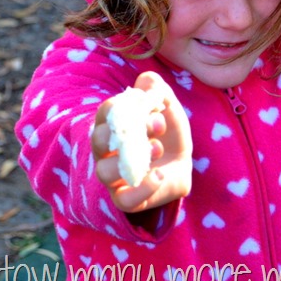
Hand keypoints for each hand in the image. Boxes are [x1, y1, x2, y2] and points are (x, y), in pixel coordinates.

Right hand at [92, 71, 192, 213]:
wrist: (181, 161)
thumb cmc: (166, 130)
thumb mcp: (166, 106)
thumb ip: (156, 90)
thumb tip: (146, 80)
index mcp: (111, 125)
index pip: (104, 113)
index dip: (123, 106)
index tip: (150, 105)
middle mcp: (105, 152)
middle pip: (98, 141)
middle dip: (126, 132)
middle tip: (158, 124)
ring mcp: (113, 177)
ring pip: (104, 173)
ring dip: (131, 160)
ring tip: (158, 149)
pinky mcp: (127, 199)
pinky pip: (124, 200)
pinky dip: (142, 189)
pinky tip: (160, 175)